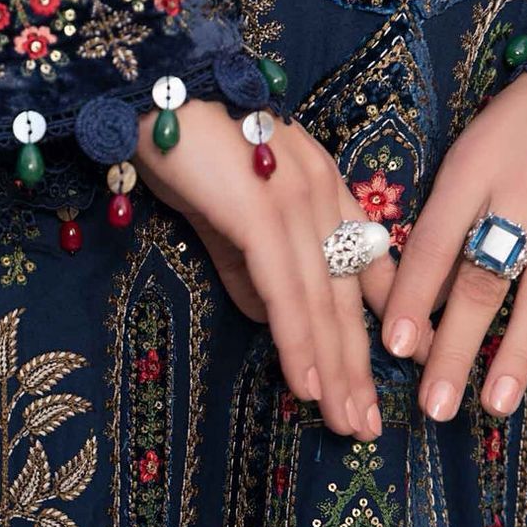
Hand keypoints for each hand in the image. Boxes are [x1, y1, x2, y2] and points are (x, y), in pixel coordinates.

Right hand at [135, 99, 416, 439]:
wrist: (153, 97)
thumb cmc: (185, 153)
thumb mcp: (224, 223)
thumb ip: (251, 273)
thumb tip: (272, 324)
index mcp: (320, 197)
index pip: (357, 275)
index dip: (370, 335)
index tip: (374, 387)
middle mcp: (322, 197)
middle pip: (348, 299)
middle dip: (359, 370)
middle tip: (366, 429)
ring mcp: (297, 202)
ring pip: (325, 304)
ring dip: (337, 371)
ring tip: (346, 423)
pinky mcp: (263, 213)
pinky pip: (287, 293)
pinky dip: (299, 345)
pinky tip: (308, 386)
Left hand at [381, 74, 526, 419]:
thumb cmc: (512, 134)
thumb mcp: (468, 161)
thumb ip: (442, 228)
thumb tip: (411, 313)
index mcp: (475, 171)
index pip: (435, 242)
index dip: (414, 296)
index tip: (397, 347)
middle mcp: (520, 195)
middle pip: (483, 280)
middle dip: (456, 347)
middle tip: (435, 405)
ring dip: (514, 354)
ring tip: (494, 404)